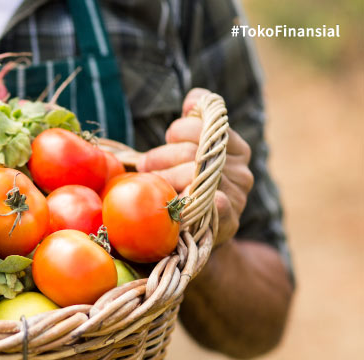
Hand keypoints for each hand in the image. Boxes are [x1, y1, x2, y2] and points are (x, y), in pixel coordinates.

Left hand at [136, 88, 253, 245]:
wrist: (197, 233)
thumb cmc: (188, 184)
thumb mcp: (191, 151)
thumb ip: (193, 124)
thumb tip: (195, 97)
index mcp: (236, 147)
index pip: (206, 124)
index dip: (180, 129)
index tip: (168, 138)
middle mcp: (242, 170)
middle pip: (194, 149)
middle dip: (162, 156)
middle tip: (146, 165)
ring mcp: (238, 196)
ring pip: (195, 175)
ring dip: (165, 178)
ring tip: (151, 183)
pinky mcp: (229, 222)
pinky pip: (220, 206)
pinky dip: (205, 201)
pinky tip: (192, 200)